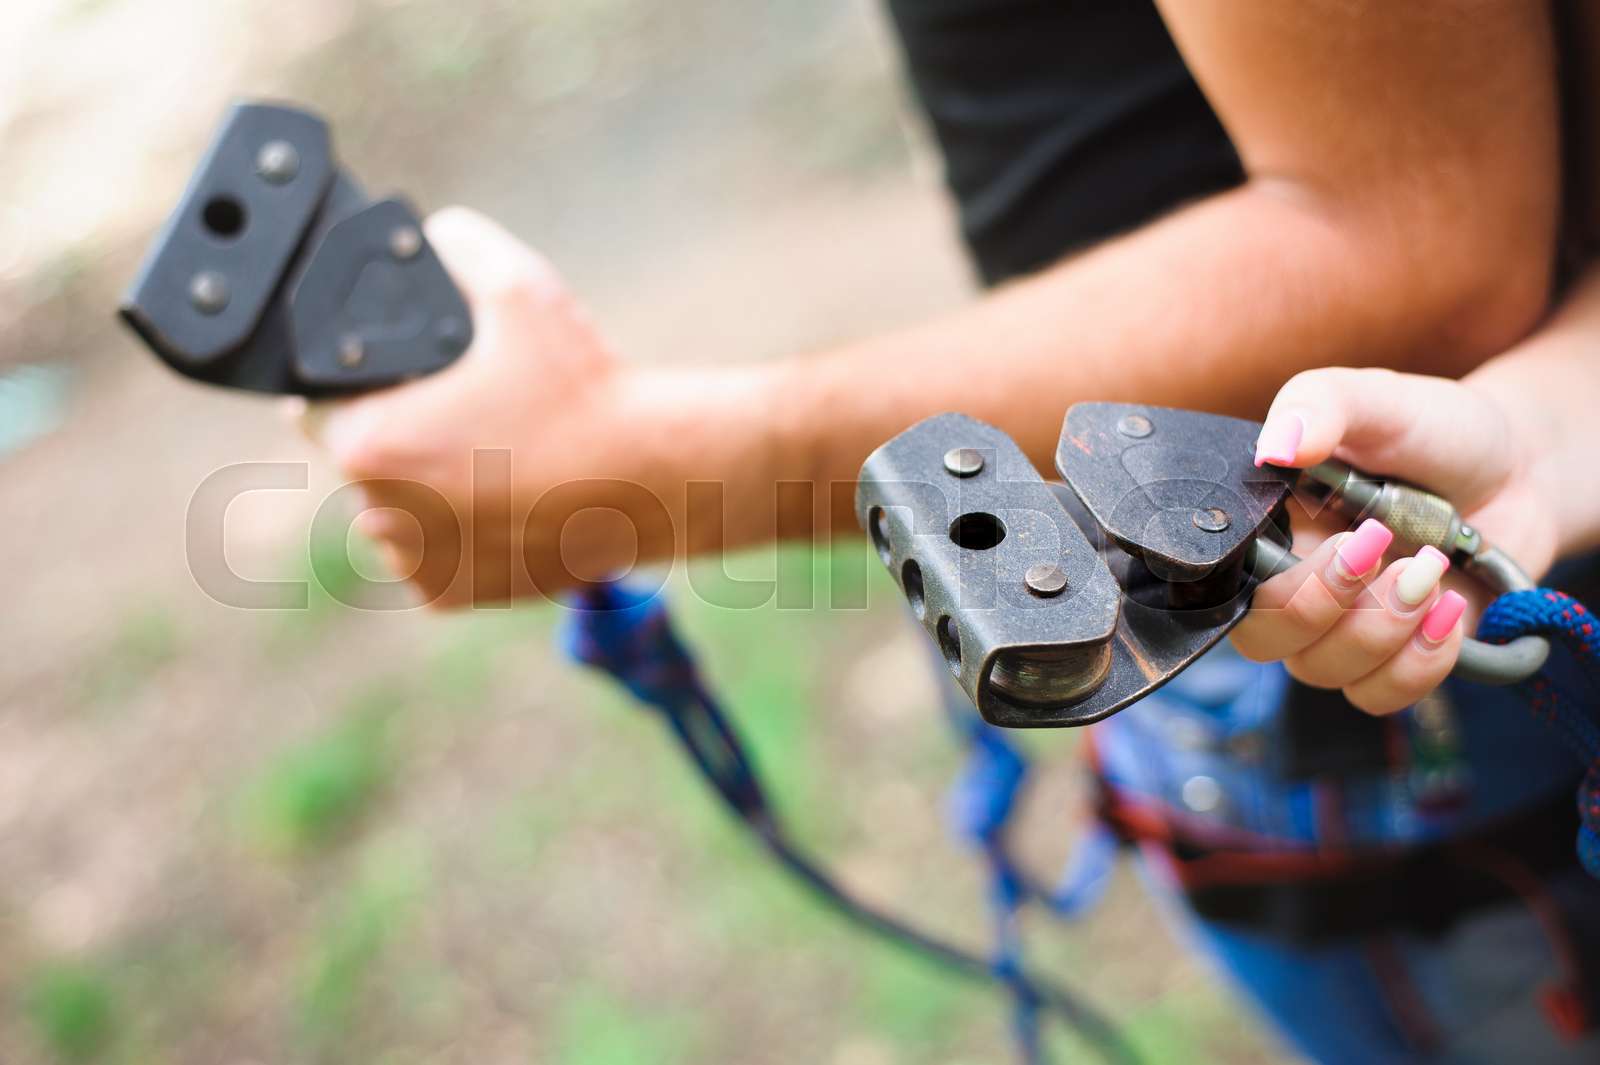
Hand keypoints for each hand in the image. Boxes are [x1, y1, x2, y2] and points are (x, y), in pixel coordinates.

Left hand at [297, 207, 754, 606]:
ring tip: (490, 458)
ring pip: (392, 513)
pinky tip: (500, 501)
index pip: (317, 408)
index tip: (405, 383)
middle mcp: (379, 514)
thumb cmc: (584, 391)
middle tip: (466, 415)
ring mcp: (413, 562)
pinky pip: (430, 557)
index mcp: (370, 444)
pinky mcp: (447, 597)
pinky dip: (454, 535)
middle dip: (398, 437)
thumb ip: (460, 243)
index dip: (356, 388)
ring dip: (421, 490)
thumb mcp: (523, 287)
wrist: (651, 479)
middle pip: (360, 462)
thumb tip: (432, 235)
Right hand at [1229, 367, 1557, 713]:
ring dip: (1383, 627)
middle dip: (1324, 603)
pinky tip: (1451, 608)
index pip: (1223, 584)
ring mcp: (1339, 631)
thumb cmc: (1432, 430)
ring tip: (1432, 566)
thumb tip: (1274, 445)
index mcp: (1265, 529)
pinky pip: (1379, 696)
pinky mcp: (1393, 662)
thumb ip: (1319, 404)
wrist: (1517, 469)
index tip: (1342, 537)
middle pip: (1263, 640)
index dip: (1269, 580)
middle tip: (1380, 544)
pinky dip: (1420, 662)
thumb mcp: (1375, 399)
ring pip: (1323, 671)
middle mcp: (1290, 587)